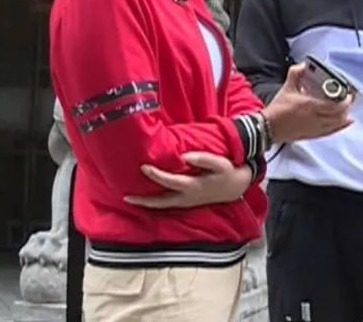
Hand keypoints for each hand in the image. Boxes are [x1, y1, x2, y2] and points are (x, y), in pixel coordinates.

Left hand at [124, 153, 252, 208]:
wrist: (236, 187)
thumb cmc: (227, 173)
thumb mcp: (220, 163)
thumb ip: (203, 159)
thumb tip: (185, 156)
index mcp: (193, 186)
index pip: (170, 182)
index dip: (156, 175)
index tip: (143, 167)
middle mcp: (187, 198)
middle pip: (161, 202)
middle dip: (143, 201)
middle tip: (126, 197)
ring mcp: (186, 202)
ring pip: (163, 206)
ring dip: (147, 204)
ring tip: (131, 199)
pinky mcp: (187, 203)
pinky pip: (167, 205)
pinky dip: (155, 203)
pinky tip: (147, 198)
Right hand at [264, 64, 354, 142]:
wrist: (269, 127)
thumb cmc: (278, 108)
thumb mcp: (287, 88)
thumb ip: (296, 74)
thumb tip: (304, 65)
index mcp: (310, 105)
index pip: (335, 106)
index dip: (345, 101)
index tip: (348, 93)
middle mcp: (315, 118)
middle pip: (339, 115)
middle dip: (347, 106)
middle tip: (349, 98)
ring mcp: (315, 128)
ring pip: (337, 124)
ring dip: (345, 116)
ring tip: (347, 108)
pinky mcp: (313, 135)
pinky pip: (331, 132)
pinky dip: (341, 127)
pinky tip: (346, 122)